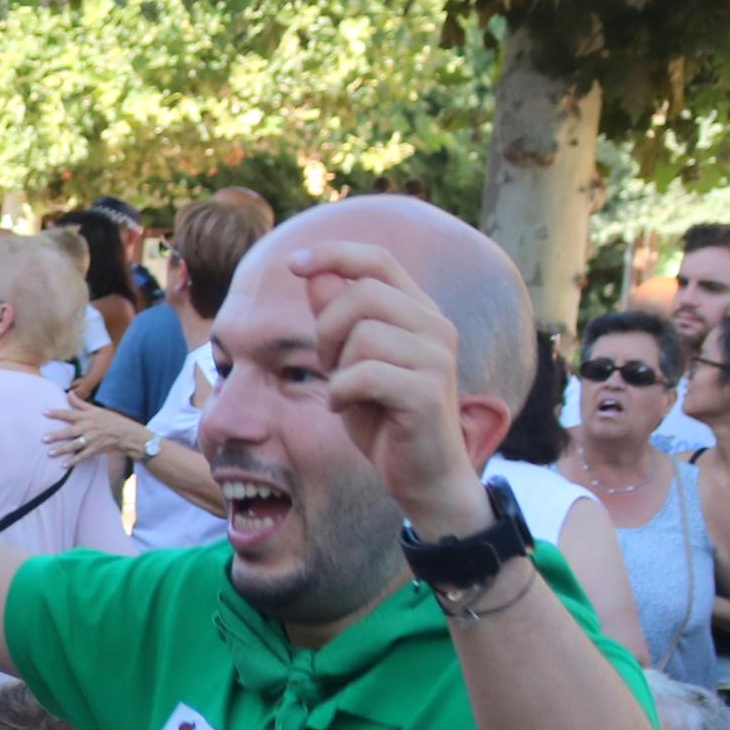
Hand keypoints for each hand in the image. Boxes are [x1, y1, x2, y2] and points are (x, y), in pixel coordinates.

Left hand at [48, 399, 147, 469]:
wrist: (126, 434)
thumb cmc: (110, 420)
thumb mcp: (96, 409)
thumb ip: (80, 403)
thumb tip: (69, 393)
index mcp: (87, 416)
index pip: (70, 413)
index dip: (57, 413)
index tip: (44, 413)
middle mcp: (88, 427)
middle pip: (70, 431)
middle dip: (57, 435)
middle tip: (43, 439)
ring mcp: (92, 439)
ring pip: (75, 445)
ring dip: (62, 449)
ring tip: (50, 453)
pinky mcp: (95, 449)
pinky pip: (82, 456)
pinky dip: (73, 461)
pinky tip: (63, 465)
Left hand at [285, 241, 491, 533]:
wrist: (421, 475)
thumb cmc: (383, 418)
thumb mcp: (349, 363)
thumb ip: (336, 318)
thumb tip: (315, 275)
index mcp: (419, 311)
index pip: (377, 260)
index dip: (334, 254)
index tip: (292, 264)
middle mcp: (435, 326)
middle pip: (362, 293)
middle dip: (326, 328)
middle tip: (327, 365)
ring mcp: (436, 357)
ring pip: (363, 334)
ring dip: (337, 366)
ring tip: (344, 391)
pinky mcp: (427, 391)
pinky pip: (365, 374)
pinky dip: (341, 392)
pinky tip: (344, 408)